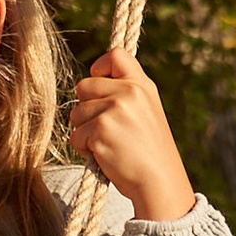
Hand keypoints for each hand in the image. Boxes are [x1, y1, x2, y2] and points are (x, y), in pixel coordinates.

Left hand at [69, 49, 195, 219]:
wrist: (159, 181)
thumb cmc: (149, 151)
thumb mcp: (146, 111)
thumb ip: (125, 94)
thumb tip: (88, 83)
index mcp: (142, 85)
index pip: (115, 55)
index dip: (99, 67)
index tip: (98, 83)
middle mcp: (129, 92)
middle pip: (83, 86)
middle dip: (86, 108)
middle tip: (105, 128)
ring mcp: (114, 110)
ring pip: (76, 113)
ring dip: (84, 131)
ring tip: (108, 144)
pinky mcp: (100, 130)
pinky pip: (75, 135)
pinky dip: (84, 149)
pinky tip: (104, 155)